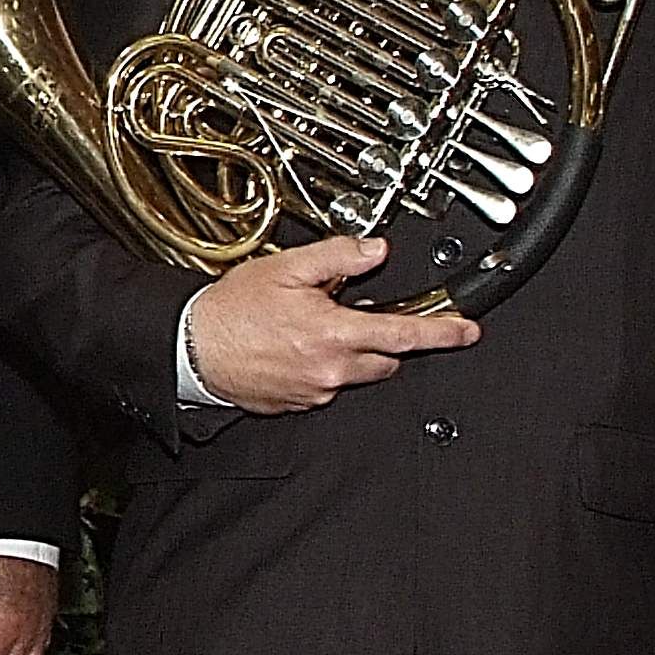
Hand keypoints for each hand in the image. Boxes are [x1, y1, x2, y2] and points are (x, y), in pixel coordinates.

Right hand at [183, 237, 478, 412]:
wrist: (188, 347)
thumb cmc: (229, 311)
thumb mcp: (285, 268)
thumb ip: (338, 256)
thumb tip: (374, 250)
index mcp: (333, 333)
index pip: (405, 335)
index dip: (443, 332)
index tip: (466, 331)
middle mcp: (330, 369)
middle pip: (385, 359)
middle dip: (382, 339)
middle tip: (355, 316)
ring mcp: (313, 391)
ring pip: (355, 374)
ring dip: (349, 354)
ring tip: (314, 330)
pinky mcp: (295, 404)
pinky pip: (324, 388)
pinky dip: (320, 369)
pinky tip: (293, 349)